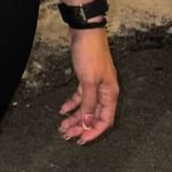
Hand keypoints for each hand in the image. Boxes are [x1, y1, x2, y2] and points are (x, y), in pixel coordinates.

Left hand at [58, 30, 118, 144]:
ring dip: (74, 117)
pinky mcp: (86, 79)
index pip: (105, 120)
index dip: (93, 132)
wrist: (84, 31)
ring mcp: (95, 85)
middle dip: (80, 126)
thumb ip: (88, 104)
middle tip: (66, 135)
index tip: (81, 140)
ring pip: (85, 107)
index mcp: (110, 94)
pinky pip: (80, 97)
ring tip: (62, 126)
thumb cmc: (90, 53)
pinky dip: (71, 104)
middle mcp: (104, 91)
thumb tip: (87, 124)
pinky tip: (62, 110)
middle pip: (93, 116)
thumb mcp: (89, 81)